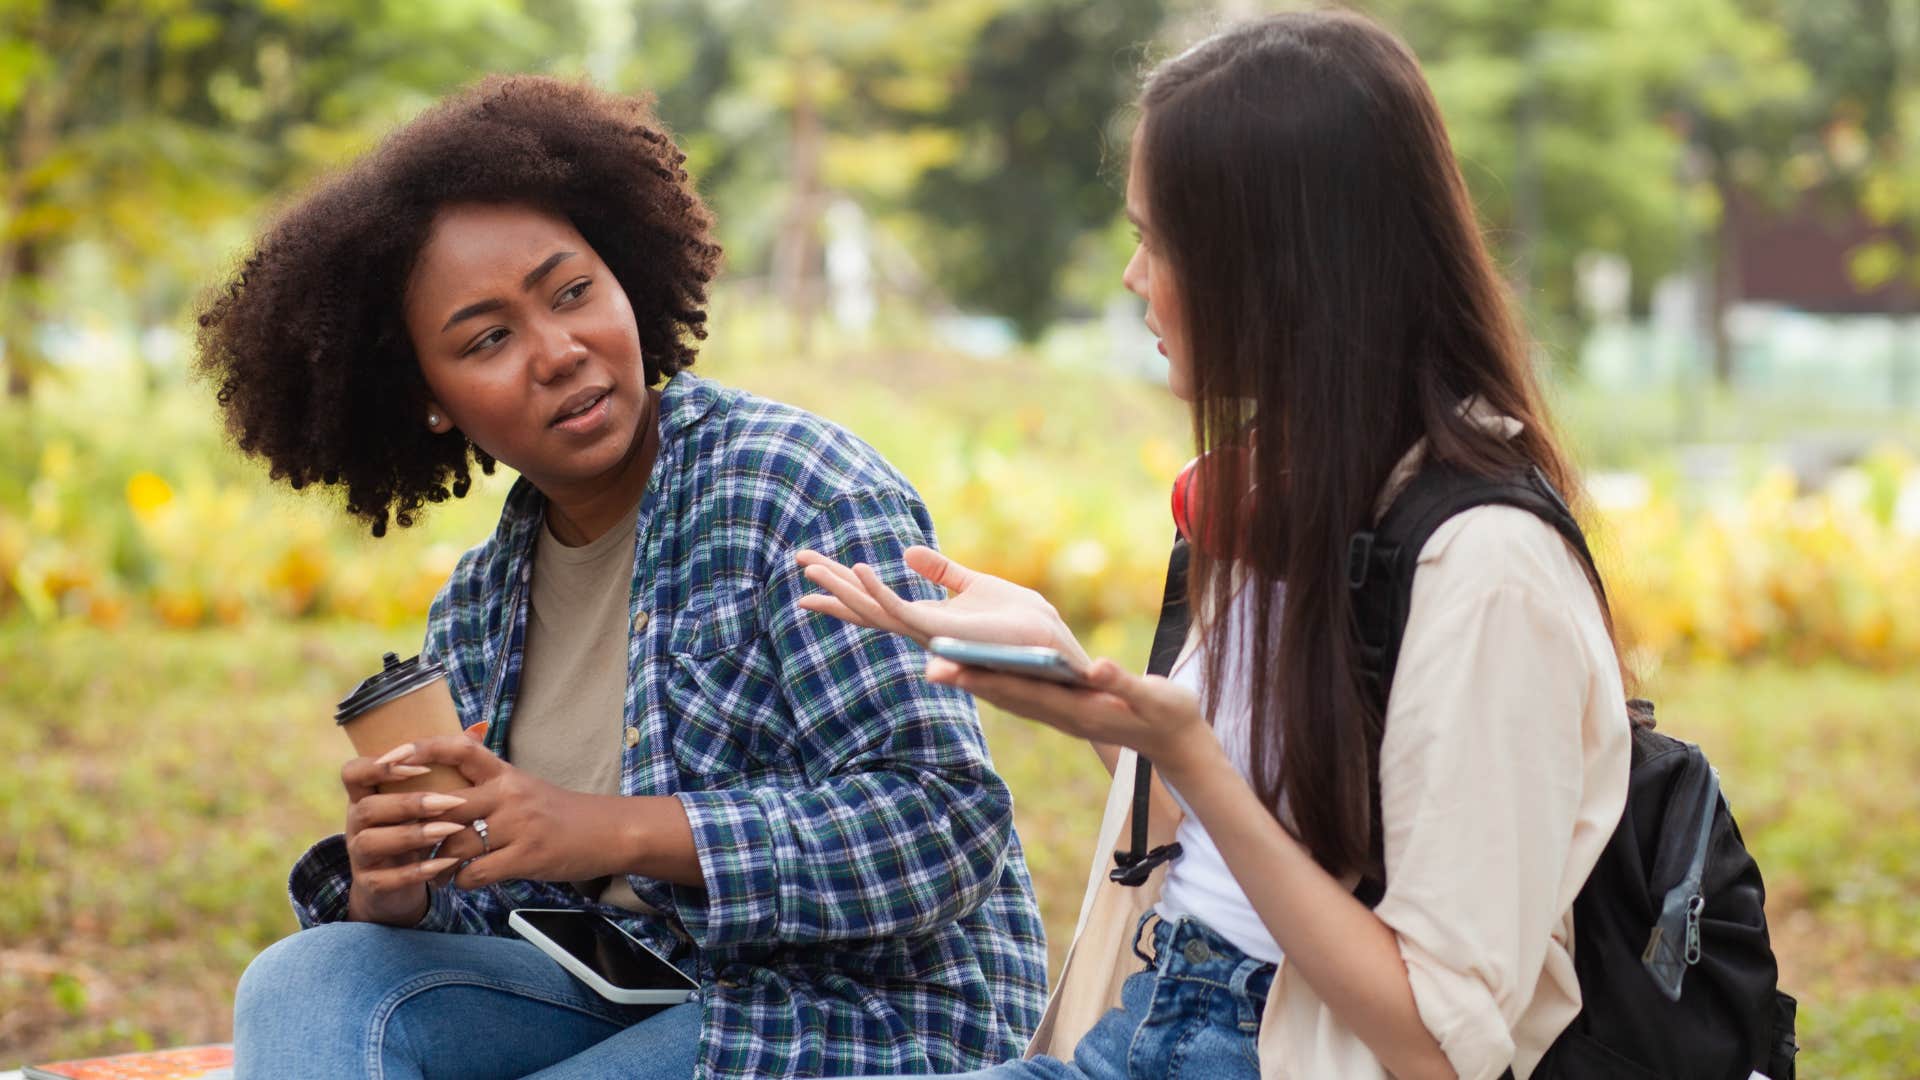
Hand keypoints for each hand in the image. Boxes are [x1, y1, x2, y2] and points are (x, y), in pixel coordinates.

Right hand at [341, 748, 466, 925]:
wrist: (399, 883)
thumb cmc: (415, 828)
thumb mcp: (424, 799)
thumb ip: (444, 768)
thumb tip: (478, 729)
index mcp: (366, 795)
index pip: (353, 772)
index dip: (378, 767)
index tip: (418, 766)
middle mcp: (355, 823)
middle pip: (366, 808)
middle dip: (408, 803)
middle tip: (450, 801)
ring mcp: (359, 855)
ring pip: (372, 842)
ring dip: (413, 834)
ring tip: (450, 830)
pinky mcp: (370, 884)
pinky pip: (385, 879)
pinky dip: (416, 872)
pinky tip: (446, 864)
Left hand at [387, 736, 647, 889]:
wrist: (607, 832)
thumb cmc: (557, 812)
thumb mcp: (522, 787)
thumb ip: (484, 783)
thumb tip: (439, 785)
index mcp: (505, 773)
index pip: (458, 749)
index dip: (421, 750)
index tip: (390, 758)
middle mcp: (509, 794)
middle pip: (445, 805)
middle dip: (417, 824)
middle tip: (399, 839)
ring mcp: (518, 826)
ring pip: (456, 844)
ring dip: (437, 863)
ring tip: (432, 872)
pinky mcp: (527, 856)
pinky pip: (476, 872)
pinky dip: (462, 881)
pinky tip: (462, 883)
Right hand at [795, 545, 1090, 668]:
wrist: (1052, 654)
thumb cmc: (1023, 625)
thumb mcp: (977, 586)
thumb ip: (942, 572)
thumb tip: (907, 553)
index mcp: (927, 619)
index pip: (876, 601)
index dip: (843, 585)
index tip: (811, 567)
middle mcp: (921, 631)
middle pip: (864, 606)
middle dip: (830, 585)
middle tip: (796, 559)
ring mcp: (928, 635)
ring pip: (873, 609)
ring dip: (843, 586)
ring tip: (812, 564)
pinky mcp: (942, 633)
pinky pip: (900, 611)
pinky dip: (877, 591)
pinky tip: (858, 569)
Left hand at [928, 655, 1216, 776]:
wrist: (1176, 742)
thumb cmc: (1168, 716)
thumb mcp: (1153, 698)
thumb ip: (1125, 684)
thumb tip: (1097, 668)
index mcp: (1077, 710)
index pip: (1022, 692)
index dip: (985, 679)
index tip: (953, 669)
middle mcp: (1061, 714)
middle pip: (1005, 694)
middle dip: (967, 679)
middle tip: (928, 665)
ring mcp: (1061, 714)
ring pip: (1009, 695)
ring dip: (976, 680)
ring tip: (941, 663)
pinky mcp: (1065, 709)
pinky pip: (1023, 694)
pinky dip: (998, 680)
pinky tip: (981, 666)